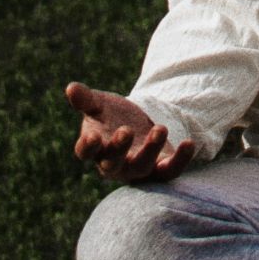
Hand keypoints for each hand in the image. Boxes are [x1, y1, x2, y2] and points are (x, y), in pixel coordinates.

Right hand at [65, 81, 196, 182]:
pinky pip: (169, 171)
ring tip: (160, 128)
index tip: (92, 136)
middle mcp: (113, 164)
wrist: (138, 124)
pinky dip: (180, 161)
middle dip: (119, 148)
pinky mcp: (160, 170)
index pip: (85, 152)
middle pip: (112, 163)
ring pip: (142, 167)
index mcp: (94, 147)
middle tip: (127, 130)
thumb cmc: (111, 116)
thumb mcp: (100, 104)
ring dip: (151, 150)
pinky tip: (188, 143)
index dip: (87, 147)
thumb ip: (86, 99)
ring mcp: (137, 169)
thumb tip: (70, 88)